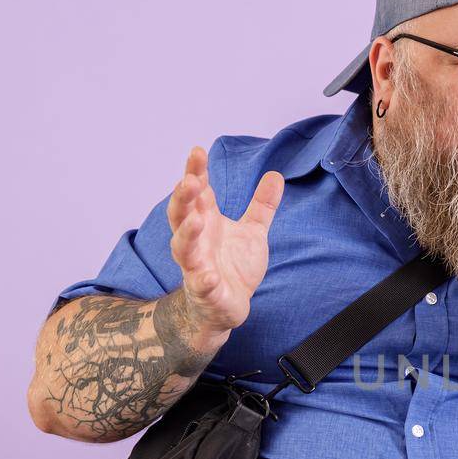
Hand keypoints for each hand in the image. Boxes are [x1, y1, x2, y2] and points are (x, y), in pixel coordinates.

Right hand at [167, 145, 283, 335]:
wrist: (225, 307)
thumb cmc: (233, 266)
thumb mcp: (252, 232)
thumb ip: (261, 206)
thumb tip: (276, 175)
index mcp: (206, 222)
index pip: (197, 193)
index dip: (196, 172)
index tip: (198, 152)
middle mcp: (196, 241)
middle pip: (181, 215)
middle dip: (183, 198)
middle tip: (190, 180)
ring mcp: (197, 267)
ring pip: (183, 248)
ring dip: (187, 234)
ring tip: (197, 220)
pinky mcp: (205, 292)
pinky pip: (201, 286)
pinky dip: (203, 281)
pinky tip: (208, 276)